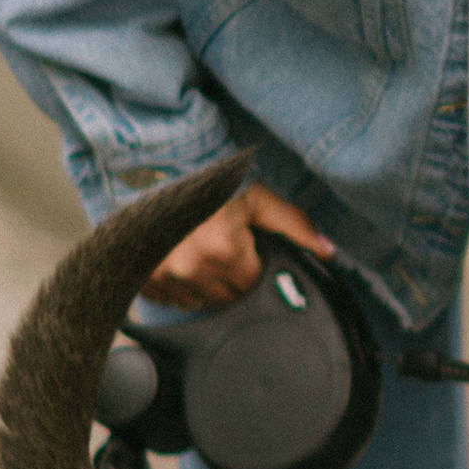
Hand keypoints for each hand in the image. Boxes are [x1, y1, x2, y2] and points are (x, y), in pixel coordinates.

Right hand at [144, 180, 330, 308]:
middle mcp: (190, 268)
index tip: (243, 249)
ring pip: (196, 302)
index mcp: (223, 249)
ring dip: (202, 285)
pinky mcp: (142, 278)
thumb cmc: (211, 179)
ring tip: (200, 251)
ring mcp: (161, 276)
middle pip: (224, 298)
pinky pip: (167, 299)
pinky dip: (176, 286)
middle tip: (222, 247)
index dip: (251, 267)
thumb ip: (294, 226)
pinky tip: (179, 259)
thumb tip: (326, 251)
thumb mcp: (257, 198)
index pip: (249, 285)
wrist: (157, 166)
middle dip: (229, 277)